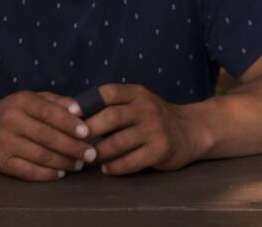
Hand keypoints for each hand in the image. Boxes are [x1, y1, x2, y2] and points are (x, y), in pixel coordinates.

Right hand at [0, 91, 96, 181]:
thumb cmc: (14, 112)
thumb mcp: (32, 99)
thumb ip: (57, 102)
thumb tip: (81, 110)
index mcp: (21, 101)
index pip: (49, 112)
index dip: (69, 123)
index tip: (87, 133)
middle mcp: (10, 120)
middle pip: (47, 137)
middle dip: (73, 147)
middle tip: (91, 154)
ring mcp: (3, 142)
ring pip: (41, 156)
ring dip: (64, 162)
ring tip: (79, 163)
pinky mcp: (0, 162)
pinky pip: (29, 172)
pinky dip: (48, 174)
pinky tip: (61, 173)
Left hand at [81, 84, 202, 175]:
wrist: (191, 130)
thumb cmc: (153, 117)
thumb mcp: (137, 102)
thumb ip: (113, 105)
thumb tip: (74, 115)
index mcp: (137, 94)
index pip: (109, 93)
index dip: (88, 102)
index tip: (70, 113)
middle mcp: (147, 108)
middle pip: (112, 117)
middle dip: (89, 130)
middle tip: (73, 141)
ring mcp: (155, 129)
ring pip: (119, 142)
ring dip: (99, 152)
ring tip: (87, 157)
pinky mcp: (161, 150)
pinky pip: (132, 161)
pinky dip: (116, 167)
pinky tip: (107, 169)